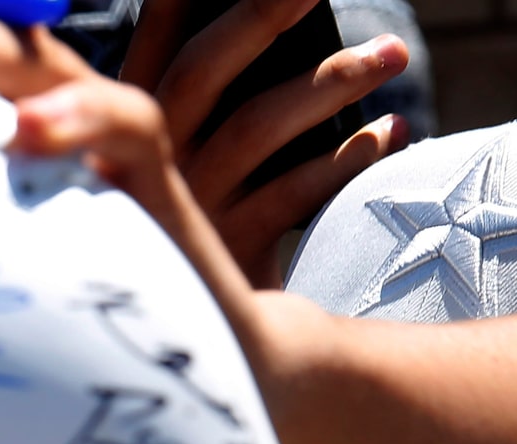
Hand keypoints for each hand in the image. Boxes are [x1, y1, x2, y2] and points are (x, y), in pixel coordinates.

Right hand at [119, 0, 409, 285]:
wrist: (201, 337)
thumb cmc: (200, 233)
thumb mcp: (184, 164)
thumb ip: (209, 101)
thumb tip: (284, 11)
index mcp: (126, 132)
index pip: (152, 41)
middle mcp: (143, 169)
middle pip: (197, 73)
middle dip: (260, 14)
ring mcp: (182, 214)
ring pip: (254, 127)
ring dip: (331, 81)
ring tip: (390, 55)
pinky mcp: (225, 257)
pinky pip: (292, 194)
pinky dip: (348, 158)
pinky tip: (390, 133)